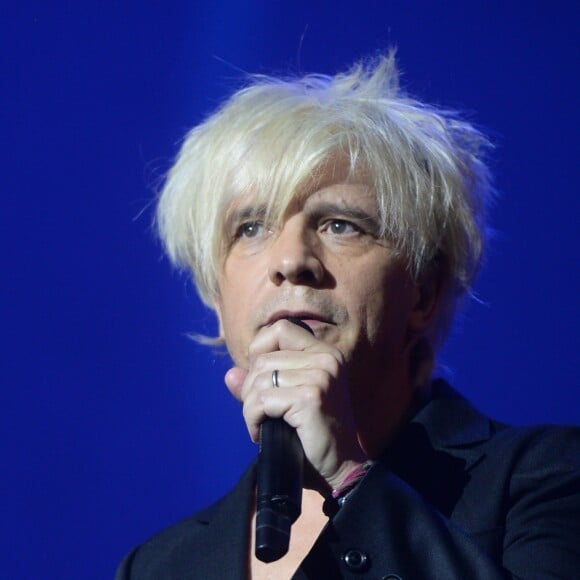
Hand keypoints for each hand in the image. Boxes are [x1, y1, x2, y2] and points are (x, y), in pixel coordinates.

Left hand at [224, 319, 366, 493]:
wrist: (342, 467)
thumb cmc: (314, 435)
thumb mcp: (288, 402)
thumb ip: (260, 384)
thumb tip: (230, 375)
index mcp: (325, 353)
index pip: (280, 328)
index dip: (260, 350)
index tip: (261, 380)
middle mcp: (326, 358)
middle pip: (264, 358)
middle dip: (251, 388)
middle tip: (259, 413)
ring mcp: (320, 376)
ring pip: (259, 379)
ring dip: (250, 407)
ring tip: (260, 424)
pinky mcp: (310, 397)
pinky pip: (261, 400)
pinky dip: (252, 419)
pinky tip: (260, 433)